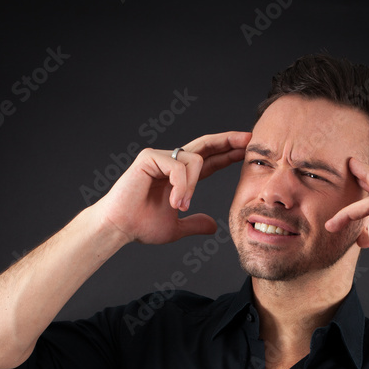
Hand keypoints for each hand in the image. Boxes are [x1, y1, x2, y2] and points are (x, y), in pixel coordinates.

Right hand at [93, 131, 251, 244]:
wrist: (119, 227)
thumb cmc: (141, 226)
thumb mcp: (176, 227)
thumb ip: (195, 224)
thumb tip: (215, 226)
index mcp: (179, 176)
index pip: (209, 160)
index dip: (228, 154)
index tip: (247, 151)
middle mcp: (171, 162)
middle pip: (205, 145)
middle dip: (228, 141)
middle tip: (249, 140)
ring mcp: (160, 157)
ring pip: (195, 161)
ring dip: (192, 187)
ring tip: (180, 207)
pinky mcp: (150, 157)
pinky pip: (178, 167)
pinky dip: (181, 186)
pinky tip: (175, 202)